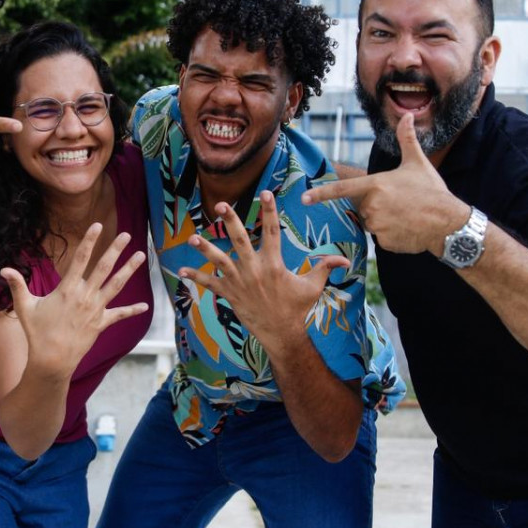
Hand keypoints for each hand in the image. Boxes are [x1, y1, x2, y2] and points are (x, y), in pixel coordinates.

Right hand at [0, 224, 147, 375]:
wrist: (51, 360)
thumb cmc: (36, 333)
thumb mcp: (25, 307)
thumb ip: (17, 286)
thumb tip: (3, 270)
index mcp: (67, 289)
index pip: (80, 259)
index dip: (89, 241)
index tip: (97, 225)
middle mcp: (85, 296)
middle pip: (103, 268)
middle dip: (115, 249)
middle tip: (126, 234)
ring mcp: (95, 310)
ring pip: (116, 285)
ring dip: (129, 270)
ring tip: (141, 256)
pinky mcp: (101, 324)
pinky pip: (119, 315)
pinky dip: (132, 311)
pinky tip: (145, 307)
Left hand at [178, 191, 349, 348]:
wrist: (283, 334)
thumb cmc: (298, 309)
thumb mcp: (313, 287)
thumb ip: (325, 268)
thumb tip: (345, 259)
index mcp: (274, 263)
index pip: (271, 231)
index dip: (269, 211)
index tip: (264, 193)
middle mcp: (255, 269)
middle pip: (240, 239)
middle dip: (230, 221)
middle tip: (221, 205)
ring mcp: (240, 282)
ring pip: (220, 261)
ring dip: (206, 248)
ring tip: (194, 237)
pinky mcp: (230, 296)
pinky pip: (210, 285)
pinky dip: (196, 278)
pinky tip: (182, 270)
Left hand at [301, 113, 468, 254]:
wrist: (449, 223)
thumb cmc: (432, 192)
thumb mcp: (418, 163)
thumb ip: (407, 140)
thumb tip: (407, 116)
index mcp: (376, 185)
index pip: (342, 189)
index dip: (321, 193)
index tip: (304, 197)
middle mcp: (373, 206)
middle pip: (363, 207)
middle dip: (377, 206)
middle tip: (401, 203)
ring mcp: (378, 226)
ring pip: (372, 223)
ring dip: (385, 220)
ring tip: (407, 215)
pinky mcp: (384, 243)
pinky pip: (381, 238)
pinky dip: (392, 235)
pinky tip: (409, 229)